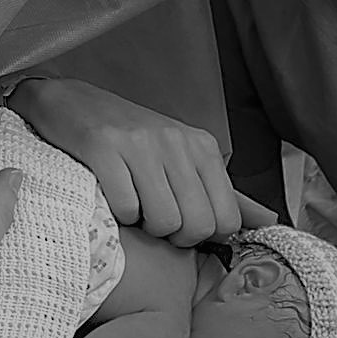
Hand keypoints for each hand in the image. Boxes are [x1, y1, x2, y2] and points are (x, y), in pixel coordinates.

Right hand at [10, 78, 276, 246]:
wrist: (67, 101)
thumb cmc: (131, 139)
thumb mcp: (185, 158)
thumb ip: (225, 192)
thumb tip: (269, 220)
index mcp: (203, 147)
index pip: (227, 218)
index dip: (204, 235)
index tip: (181, 223)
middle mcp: (178, 142)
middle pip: (197, 226)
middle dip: (175, 237)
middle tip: (154, 221)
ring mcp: (141, 144)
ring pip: (163, 221)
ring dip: (145, 227)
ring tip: (133, 207)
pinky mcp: (103, 148)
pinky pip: (125, 208)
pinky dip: (118, 216)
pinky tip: (110, 197)